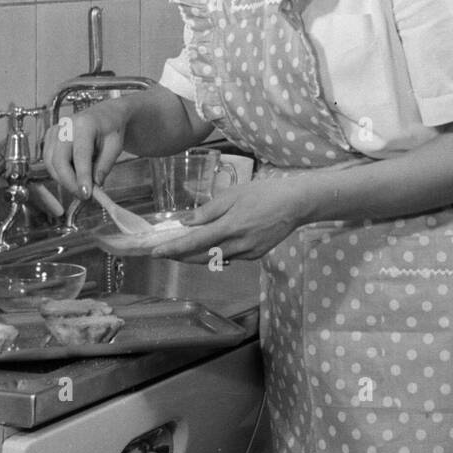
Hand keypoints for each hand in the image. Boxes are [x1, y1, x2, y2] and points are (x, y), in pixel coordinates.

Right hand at [41, 101, 126, 198]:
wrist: (104, 115)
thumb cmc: (111, 129)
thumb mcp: (115, 146)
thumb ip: (105, 166)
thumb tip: (95, 185)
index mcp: (85, 124)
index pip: (80, 154)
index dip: (82, 176)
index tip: (86, 194)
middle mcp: (66, 125)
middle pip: (59, 160)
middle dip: (69, 182)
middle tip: (83, 196)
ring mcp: (55, 130)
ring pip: (50, 163)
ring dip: (63, 180)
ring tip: (80, 188)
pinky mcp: (49, 137)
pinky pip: (48, 161)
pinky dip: (58, 173)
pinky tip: (72, 177)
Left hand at [144, 176, 310, 263]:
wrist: (296, 203)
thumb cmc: (264, 193)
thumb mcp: (234, 194)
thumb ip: (209, 210)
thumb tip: (187, 222)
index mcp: (230, 226)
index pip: (195, 241)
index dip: (174, 249)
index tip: (155, 253)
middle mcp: (238, 244)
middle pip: (201, 256)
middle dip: (181, 256)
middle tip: (164, 252)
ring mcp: (248, 253)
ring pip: (215, 259)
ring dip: (197, 256)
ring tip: (182, 250)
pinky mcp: (256, 256)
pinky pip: (230, 257)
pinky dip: (217, 253)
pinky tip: (214, 245)